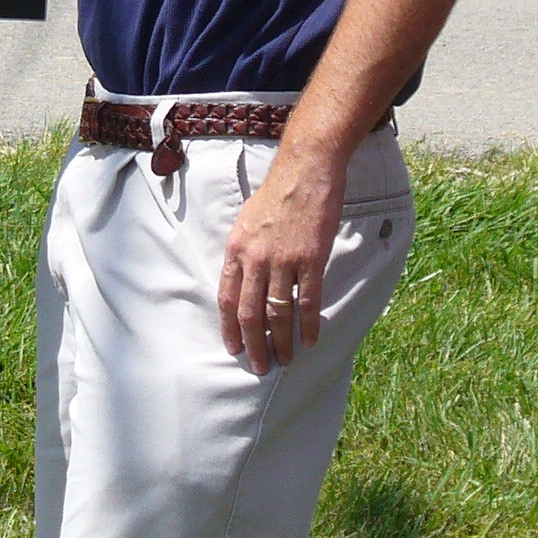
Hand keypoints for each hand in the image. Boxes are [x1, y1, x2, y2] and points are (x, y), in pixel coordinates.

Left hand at [217, 138, 346, 373]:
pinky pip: (307, 301)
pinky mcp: (311, 259)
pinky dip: (309, 324)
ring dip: (281, 341)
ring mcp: (283, 260)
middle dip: (254, 345)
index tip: (234, 348)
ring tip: (285, 359)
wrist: (305, 171)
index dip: (230, 328)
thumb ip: (243, 252)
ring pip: (278, 313)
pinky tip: (311, 339)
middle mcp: (255, 258)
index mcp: (236, 249)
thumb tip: (242, 281)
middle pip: (250, 313)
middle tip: (260, 367)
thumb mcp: (246, 221)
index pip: (227, 298)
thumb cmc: (276, 194)